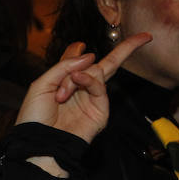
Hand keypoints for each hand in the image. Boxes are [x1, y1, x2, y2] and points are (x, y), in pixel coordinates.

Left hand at [16, 33, 151, 143]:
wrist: (40, 143)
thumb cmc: (34, 118)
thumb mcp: (41, 85)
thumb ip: (63, 67)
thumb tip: (90, 55)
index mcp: (62, 83)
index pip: (76, 61)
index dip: (77, 51)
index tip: (80, 44)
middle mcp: (79, 89)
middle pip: (104, 65)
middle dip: (125, 49)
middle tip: (144, 37)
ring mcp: (92, 99)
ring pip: (99, 72)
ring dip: (77, 77)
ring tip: (62, 93)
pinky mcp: (100, 111)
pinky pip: (99, 87)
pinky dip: (89, 80)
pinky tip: (78, 79)